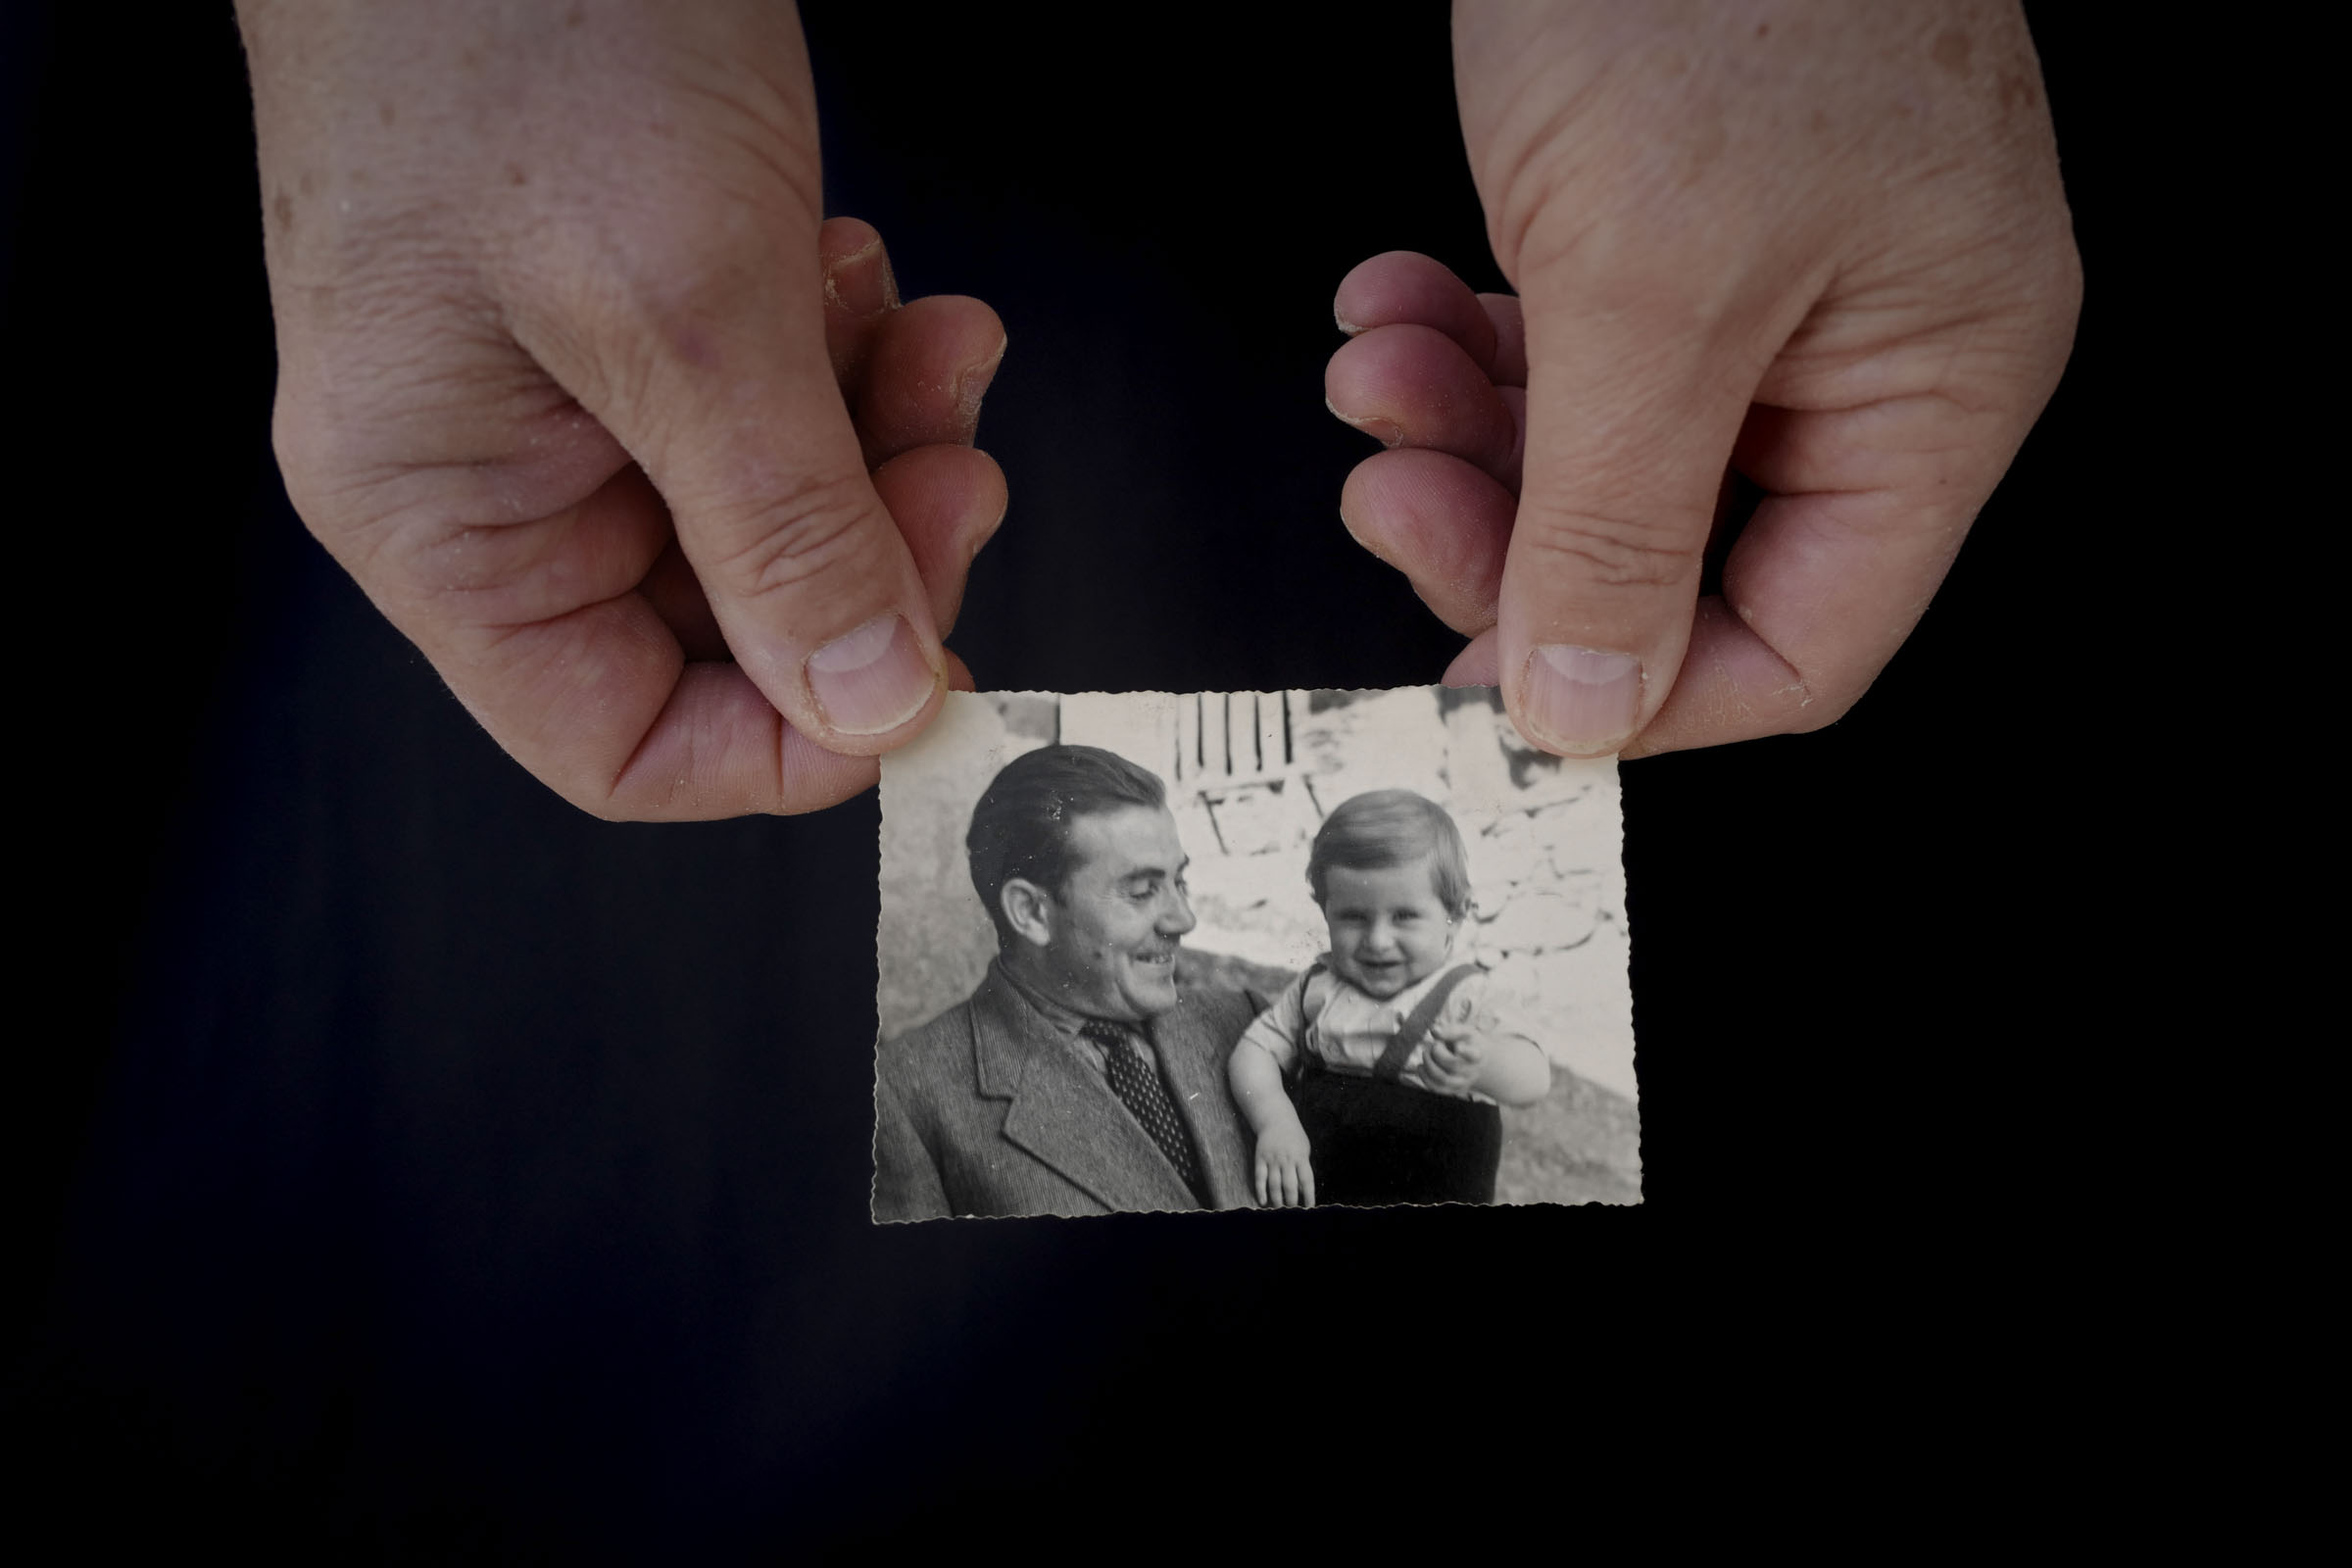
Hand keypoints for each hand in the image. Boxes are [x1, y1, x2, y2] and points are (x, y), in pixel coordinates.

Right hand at [239, 1, 1006, 817]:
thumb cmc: (510, 21)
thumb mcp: (682, 306)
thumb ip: (786, 527)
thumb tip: (866, 704)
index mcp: (445, 516)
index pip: (622, 741)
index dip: (787, 744)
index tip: (922, 684)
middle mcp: (495, 473)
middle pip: (726, 628)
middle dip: (868, 556)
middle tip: (957, 473)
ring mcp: (568, 389)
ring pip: (773, 510)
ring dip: (879, 443)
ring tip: (931, 344)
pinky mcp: (640, 306)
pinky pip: (773, 401)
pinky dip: (851, 361)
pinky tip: (872, 286)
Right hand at [1253, 1122, 1316, 1207]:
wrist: (1276, 1119)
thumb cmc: (1294, 1137)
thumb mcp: (1304, 1149)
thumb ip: (1303, 1169)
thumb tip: (1301, 1191)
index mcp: (1301, 1158)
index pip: (1307, 1181)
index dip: (1308, 1196)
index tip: (1309, 1208)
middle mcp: (1287, 1160)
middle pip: (1290, 1186)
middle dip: (1292, 1202)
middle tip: (1292, 1212)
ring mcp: (1272, 1159)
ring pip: (1274, 1185)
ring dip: (1277, 1200)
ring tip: (1280, 1209)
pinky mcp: (1260, 1159)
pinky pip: (1260, 1178)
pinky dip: (1261, 1191)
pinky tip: (1263, 1202)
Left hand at [1326, 2, 2079, 757]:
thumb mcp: (1651, 287)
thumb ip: (1615, 520)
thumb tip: (1587, 701)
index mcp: (1936, 385)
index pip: (1799, 643)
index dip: (1634, 685)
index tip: (1485, 669)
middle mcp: (1872, 347)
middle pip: (1676, 549)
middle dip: (1509, 527)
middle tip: (1390, 488)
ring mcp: (1775, 277)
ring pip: (1600, 448)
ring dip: (1465, 428)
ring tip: (1379, 366)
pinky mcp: (1678, 213)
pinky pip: (1569, 344)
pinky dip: (1470, 336)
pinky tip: (1397, 299)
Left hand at [1420, 1026, 1485, 1093]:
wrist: (1481, 1063)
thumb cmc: (1469, 1042)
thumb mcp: (1465, 1032)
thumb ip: (1450, 1030)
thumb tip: (1434, 1031)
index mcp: (1476, 1054)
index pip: (1472, 1055)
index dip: (1465, 1052)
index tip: (1458, 1047)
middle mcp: (1472, 1071)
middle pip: (1452, 1065)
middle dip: (1436, 1052)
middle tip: (1433, 1044)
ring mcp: (1463, 1083)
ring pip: (1443, 1079)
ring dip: (1428, 1064)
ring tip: (1425, 1053)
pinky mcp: (1453, 1090)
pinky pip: (1437, 1088)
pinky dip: (1425, 1077)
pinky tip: (1421, 1066)